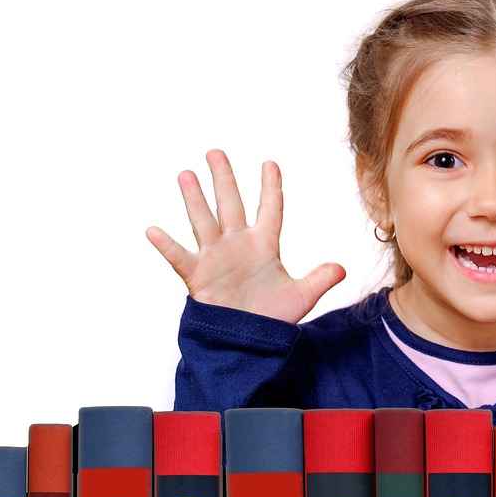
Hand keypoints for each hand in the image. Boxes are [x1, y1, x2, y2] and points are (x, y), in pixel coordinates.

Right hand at [146, 149, 345, 322]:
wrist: (249, 343)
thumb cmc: (272, 318)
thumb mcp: (302, 297)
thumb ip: (320, 279)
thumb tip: (342, 269)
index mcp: (264, 245)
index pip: (269, 209)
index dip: (271, 188)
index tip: (270, 164)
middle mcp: (237, 245)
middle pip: (231, 205)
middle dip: (224, 179)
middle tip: (215, 153)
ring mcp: (216, 258)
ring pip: (204, 221)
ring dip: (195, 199)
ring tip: (186, 174)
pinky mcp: (198, 276)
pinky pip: (180, 257)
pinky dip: (166, 245)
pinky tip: (153, 230)